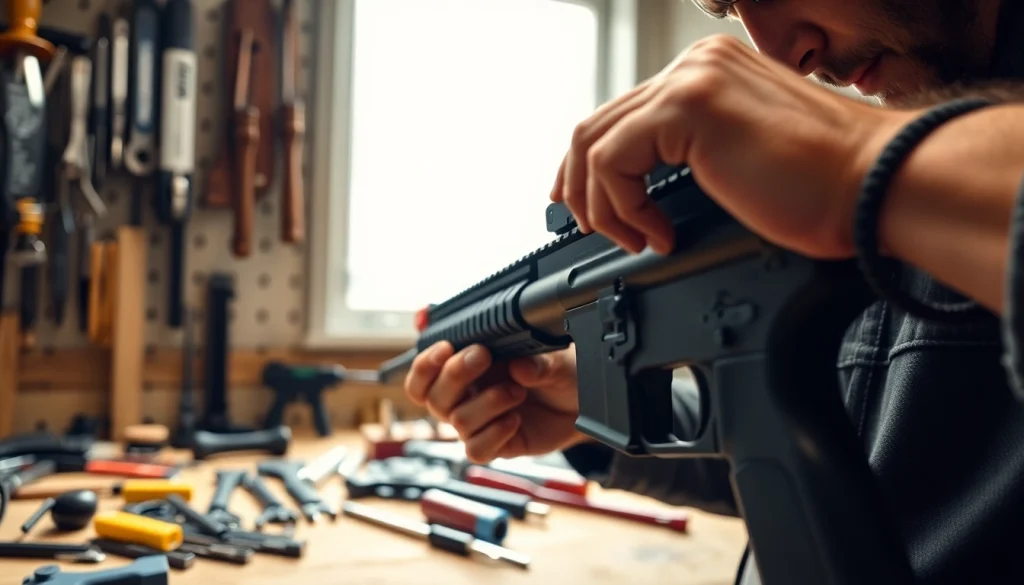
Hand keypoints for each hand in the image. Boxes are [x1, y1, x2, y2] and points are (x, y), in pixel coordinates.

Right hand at [404, 342, 586, 462]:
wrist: (583, 402)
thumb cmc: (560, 373)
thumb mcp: (553, 358)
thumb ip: (536, 361)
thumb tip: (519, 367)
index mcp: (467, 370)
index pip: (424, 375)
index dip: (425, 365)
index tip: (447, 348)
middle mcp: (468, 397)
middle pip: (435, 398)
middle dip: (456, 375)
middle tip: (484, 356)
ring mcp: (481, 424)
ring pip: (458, 421)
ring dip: (487, 402)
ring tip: (518, 391)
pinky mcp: (497, 446)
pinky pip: (476, 449)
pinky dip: (494, 434)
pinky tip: (515, 420)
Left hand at [550, 34, 915, 258]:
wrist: (879, 186)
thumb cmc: (830, 189)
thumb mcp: (741, 165)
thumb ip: (693, 159)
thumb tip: (646, 196)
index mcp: (710, 73)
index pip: (625, 114)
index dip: (592, 164)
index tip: (588, 203)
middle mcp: (696, 66)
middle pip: (598, 123)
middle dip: (579, 183)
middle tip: (587, 226)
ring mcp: (692, 80)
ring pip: (594, 142)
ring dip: (599, 202)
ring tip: (632, 237)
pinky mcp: (690, 107)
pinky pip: (613, 162)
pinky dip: (622, 206)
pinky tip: (656, 233)